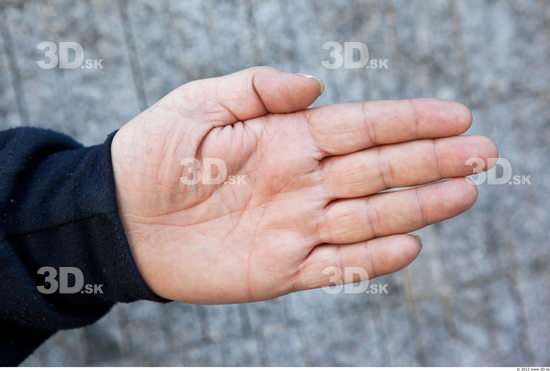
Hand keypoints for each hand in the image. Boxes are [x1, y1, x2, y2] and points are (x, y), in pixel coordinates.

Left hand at [111, 67, 496, 303]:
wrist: (118, 218)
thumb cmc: (153, 155)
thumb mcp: (199, 103)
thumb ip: (259, 88)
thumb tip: (316, 86)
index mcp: (287, 138)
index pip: (362, 126)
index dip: (410, 121)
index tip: (455, 116)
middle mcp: (302, 180)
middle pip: (379, 170)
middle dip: (433, 162)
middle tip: (483, 154)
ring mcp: (295, 225)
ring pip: (369, 217)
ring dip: (418, 207)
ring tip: (464, 194)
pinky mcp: (280, 268)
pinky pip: (335, 265)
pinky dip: (372, 259)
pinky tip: (408, 246)